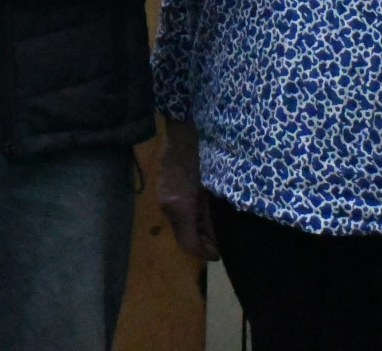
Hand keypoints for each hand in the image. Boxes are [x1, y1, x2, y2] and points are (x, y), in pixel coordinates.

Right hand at [155, 119, 219, 260]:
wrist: (185, 128)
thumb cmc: (207, 155)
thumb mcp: (216, 190)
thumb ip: (215, 217)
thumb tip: (216, 240)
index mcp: (180, 206)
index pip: (189, 244)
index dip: (205, 253)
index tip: (219, 253)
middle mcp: (167, 205)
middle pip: (183, 235)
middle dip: (201, 238)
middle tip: (219, 235)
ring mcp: (162, 194)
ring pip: (179, 222)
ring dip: (195, 225)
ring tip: (212, 216)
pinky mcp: (162, 186)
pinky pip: (175, 209)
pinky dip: (189, 212)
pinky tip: (201, 201)